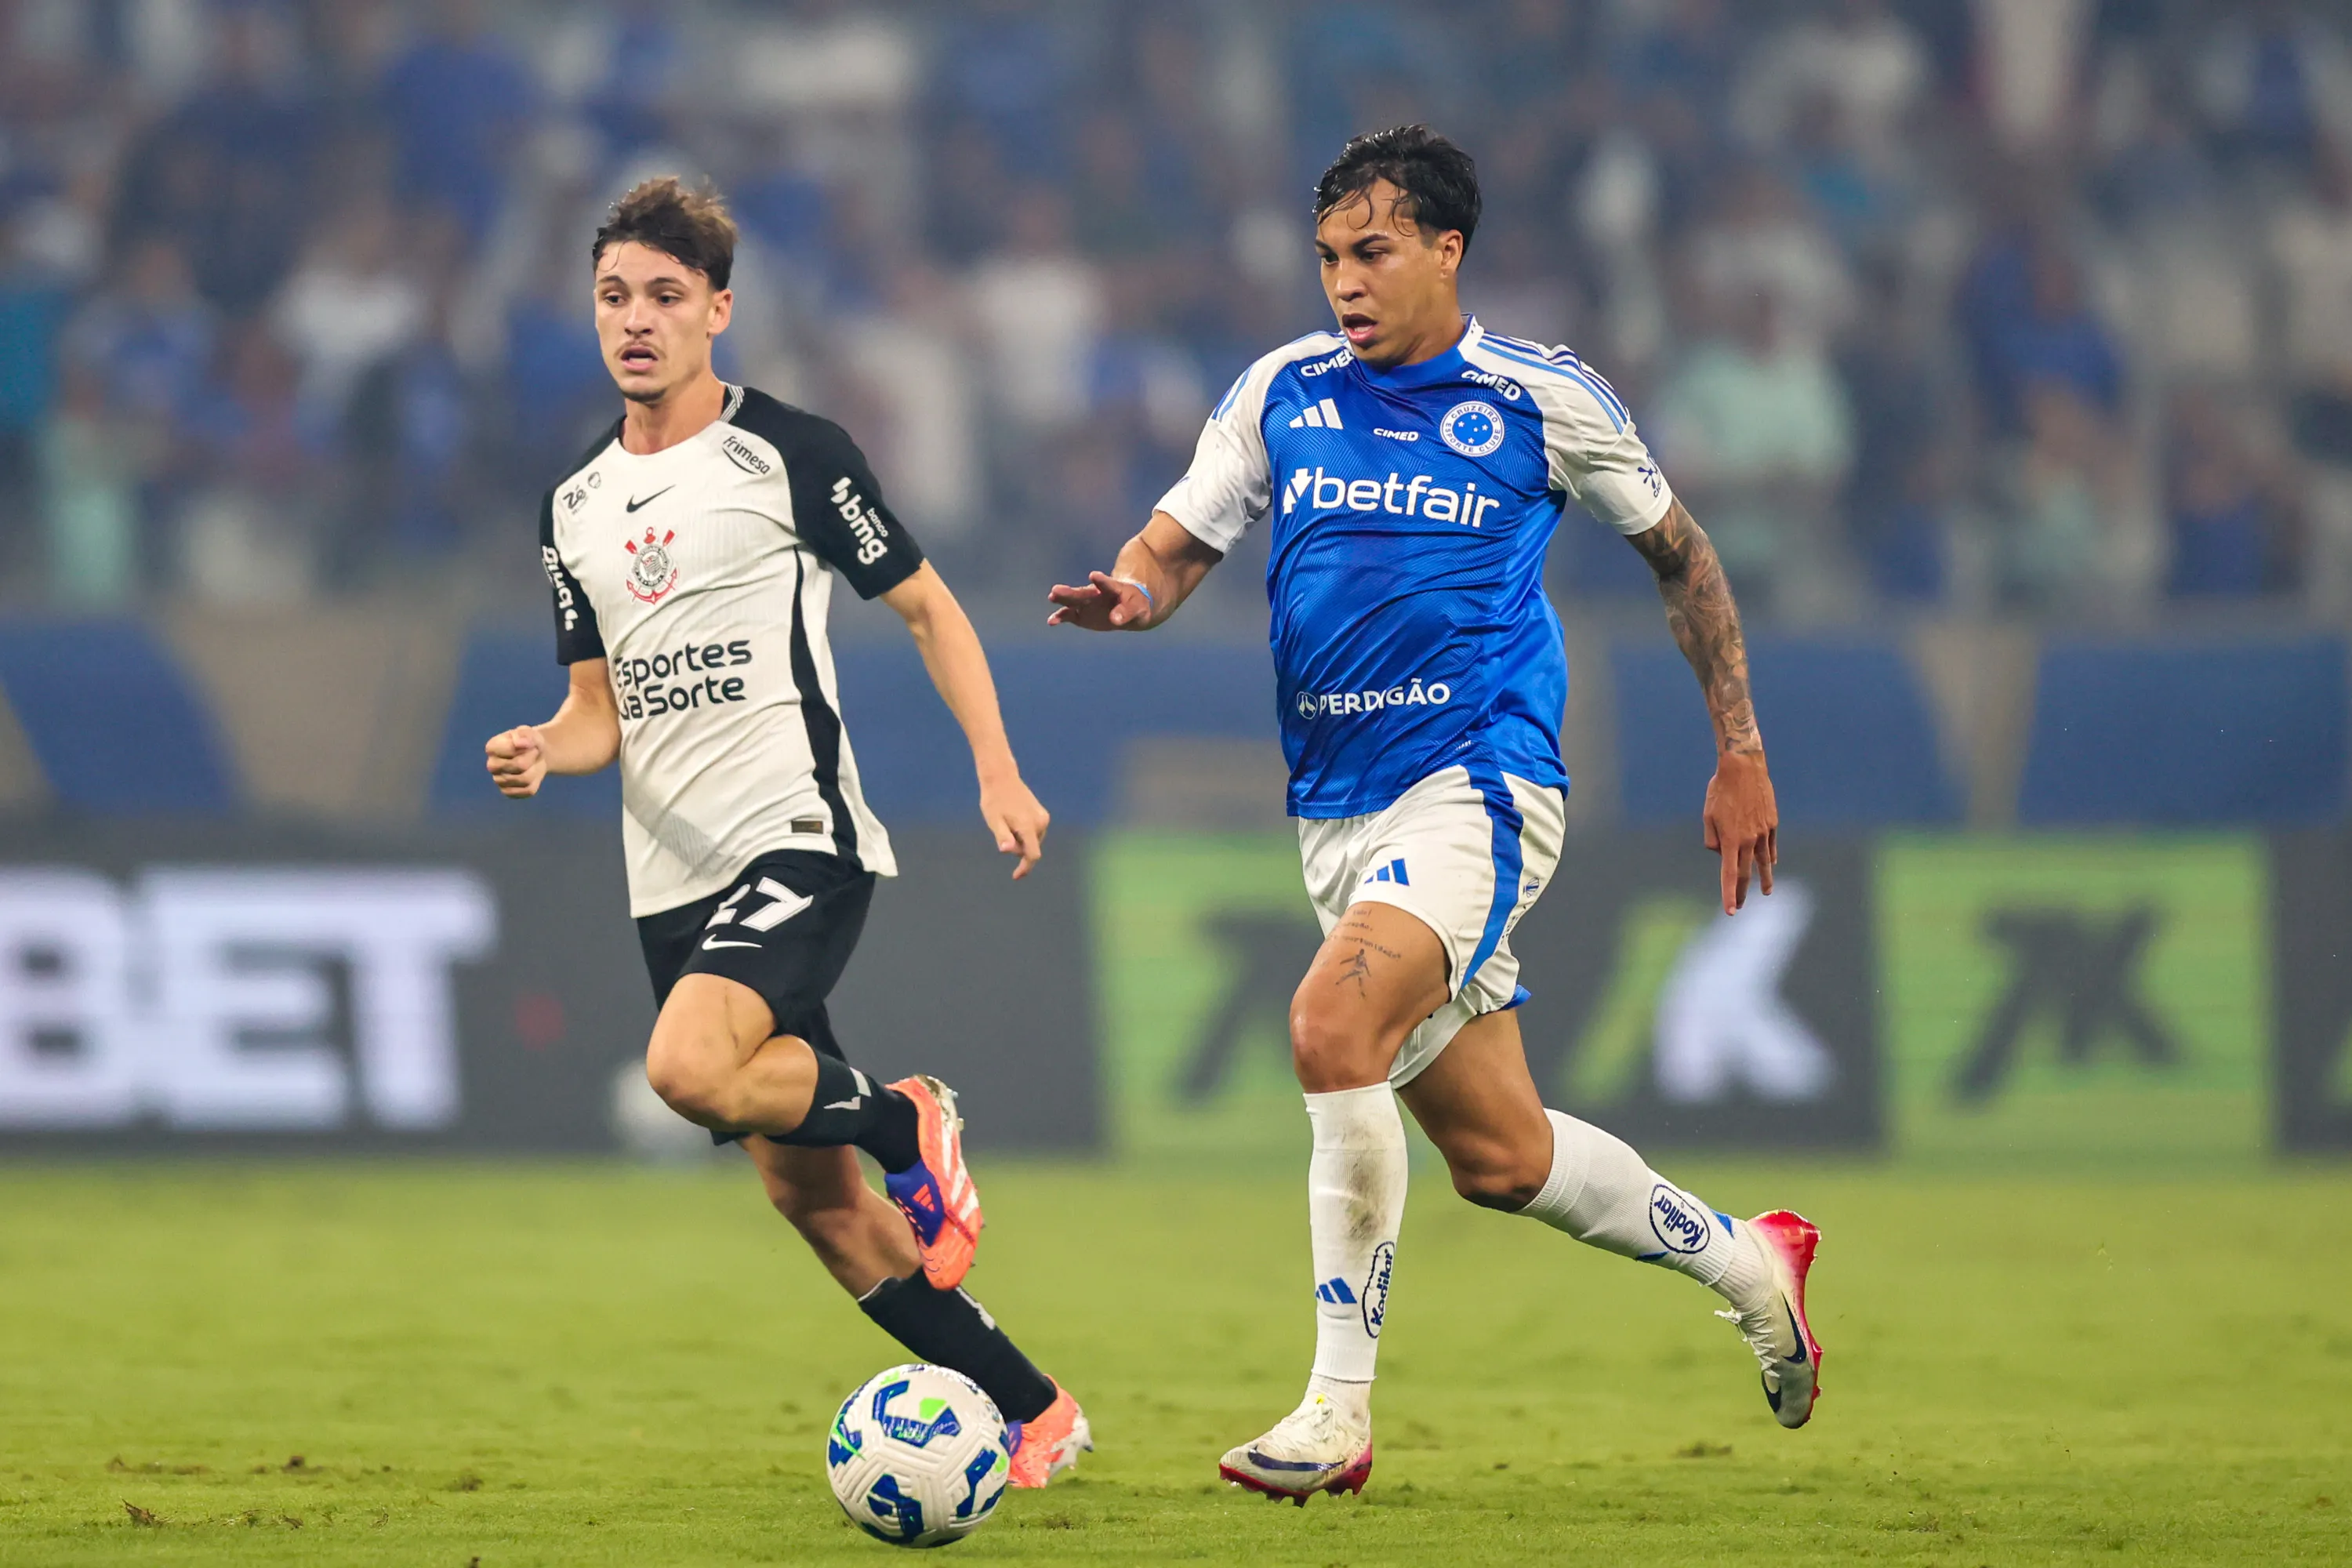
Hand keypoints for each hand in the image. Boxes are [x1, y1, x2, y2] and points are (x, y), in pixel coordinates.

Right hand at [485, 725, 547, 798]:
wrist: (534, 756)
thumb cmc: (528, 742)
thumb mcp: (529, 733)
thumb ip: (525, 734)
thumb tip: (519, 743)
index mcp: (492, 747)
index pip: (512, 749)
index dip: (528, 746)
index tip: (529, 744)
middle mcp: (491, 765)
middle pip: (519, 765)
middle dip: (532, 759)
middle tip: (534, 754)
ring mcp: (498, 780)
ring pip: (525, 779)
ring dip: (535, 770)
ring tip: (533, 764)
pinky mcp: (507, 792)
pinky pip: (527, 791)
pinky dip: (535, 782)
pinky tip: (531, 776)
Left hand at [980, 773, 1048, 878]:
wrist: (1001, 779)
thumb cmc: (994, 801)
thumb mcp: (994, 820)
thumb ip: (1002, 836)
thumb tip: (1006, 850)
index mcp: (1028, 826)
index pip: (1032, 855)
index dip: (1025, 868)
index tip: (1015, 876)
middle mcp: (1041, 823)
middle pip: (1030, 848)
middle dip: (1017, 848)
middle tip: (1001, 829)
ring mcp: (1044, 818)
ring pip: (1032, 841)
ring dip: (1020, 840)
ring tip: (1007, 822)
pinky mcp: (1043, 816)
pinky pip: (1034, 833)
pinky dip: (1024, 833)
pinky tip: (1013, 820)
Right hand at [1046, 572, 1151, 630]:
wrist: (1128, 607)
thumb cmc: (1135, 604)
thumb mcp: (1136, 608)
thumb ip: (1125, 613)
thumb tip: (1115, 620)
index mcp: (1112, 589)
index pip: (1107, 584)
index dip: (1101, 580)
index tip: (1093, 575)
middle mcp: (1096, 593)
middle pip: (1082, 593)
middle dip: (1070, 592)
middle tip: (1056, 590)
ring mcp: (1086, 603)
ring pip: (1072, 601)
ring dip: (1062, 599)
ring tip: (1052, 596)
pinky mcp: (1080, 614)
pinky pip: (1068, 615)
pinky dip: (1060, 617)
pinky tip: (1051, 621)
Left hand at [1703, 750, 1776, 914]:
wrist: (1743, 767)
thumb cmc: (1720, 790)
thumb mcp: (1708, 815)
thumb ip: (1712, 840)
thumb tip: (1721, 854)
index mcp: (1730, 840)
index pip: (1730, 875)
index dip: (1730, 894)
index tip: (1731, 911)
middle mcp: (1749, 839)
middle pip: (1747, 873)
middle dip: (1743, 892)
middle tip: (1741, 906)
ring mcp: (1763, 832)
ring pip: (1764, 862)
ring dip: (1764, 879)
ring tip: (1766, 893)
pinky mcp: (1772, 823)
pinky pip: (1771, 846)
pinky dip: (1770, 856)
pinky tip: (1770, 864)